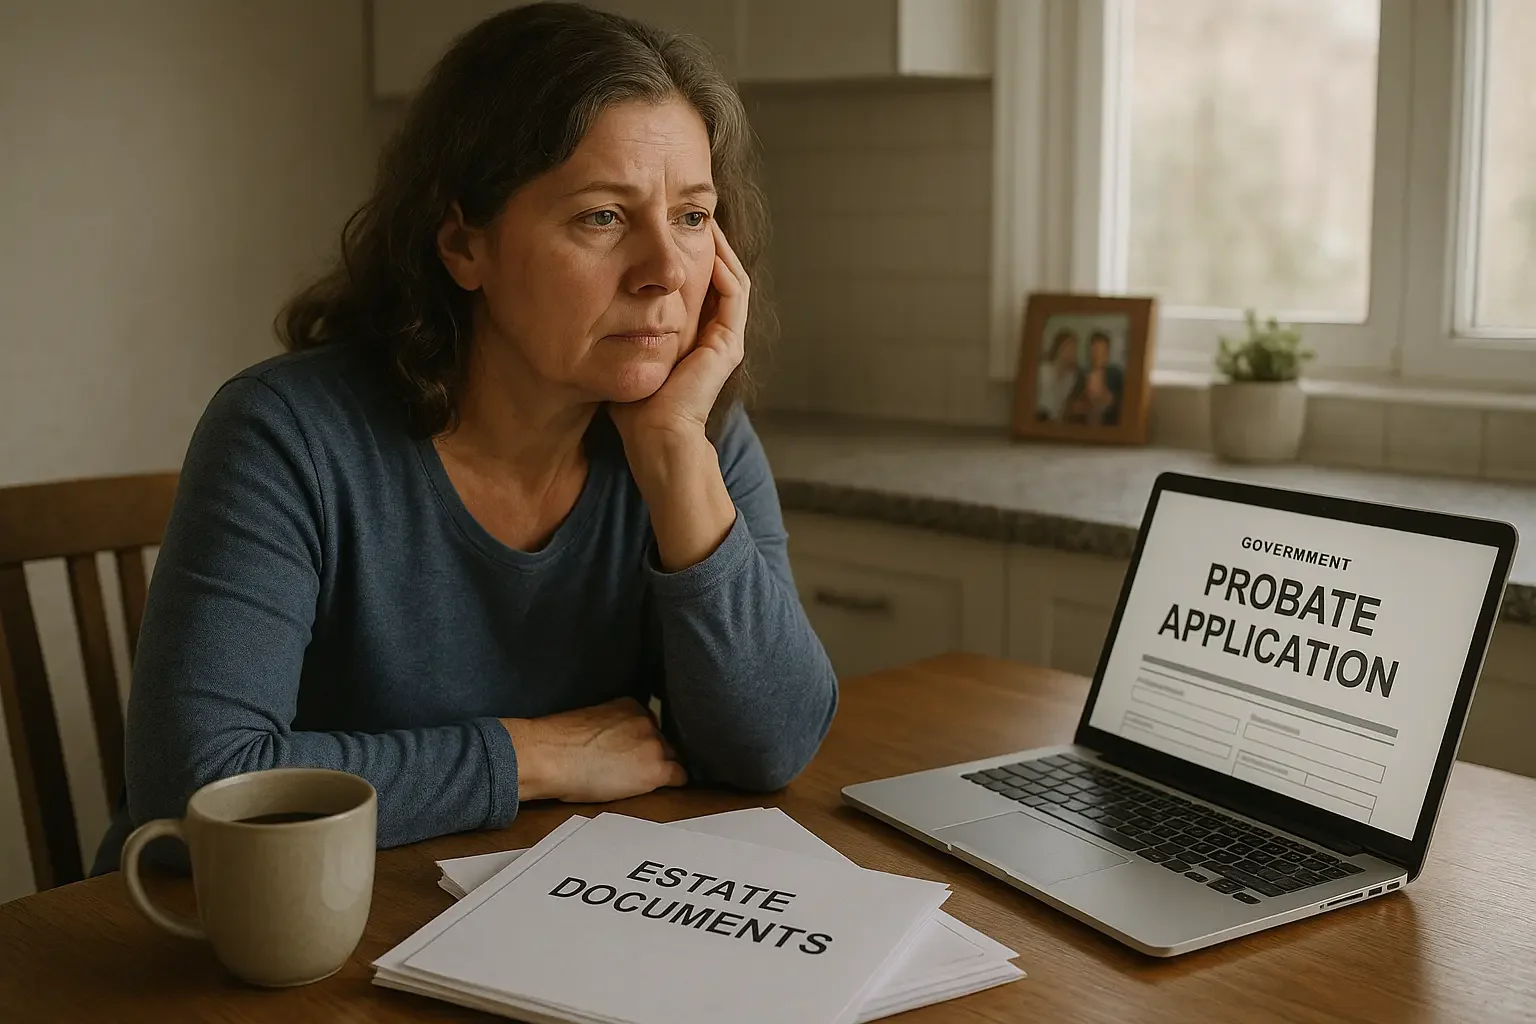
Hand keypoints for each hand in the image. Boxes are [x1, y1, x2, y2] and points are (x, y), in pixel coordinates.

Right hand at [502, 697, 686, 802]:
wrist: (550, 756)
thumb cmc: (557, 743)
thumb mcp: (591, 721)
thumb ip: (612, 726)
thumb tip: (613, 742)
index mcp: (629, 705)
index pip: (649, 724)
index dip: (641, 742)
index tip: (632, 752)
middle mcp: (646, 721)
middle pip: (662, 741)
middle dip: (651, 754)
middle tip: (633, 769)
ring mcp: (654, 744)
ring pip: (670, 758)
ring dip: (659, 768)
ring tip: (639, 781)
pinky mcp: (656, 769)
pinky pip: (678, 776)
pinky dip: (673, 782)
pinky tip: (662, 789)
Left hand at [608, 218, 747, 449]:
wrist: (653, 436)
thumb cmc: (632, 406)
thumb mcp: (623, 352)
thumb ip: (618, 327)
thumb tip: (583, 299)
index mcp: (695, 338)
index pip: (698, 286)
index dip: (686, 255)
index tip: (665, 228)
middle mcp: (716, 336)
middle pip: (719, 277)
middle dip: (706, 244)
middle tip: (690, 214)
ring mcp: (726, 340)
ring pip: (732, 279)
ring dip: (719, 248)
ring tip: (702, 220)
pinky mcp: (728, 344)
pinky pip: (734, 294)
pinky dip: (723, 267)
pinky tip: (707, 245)